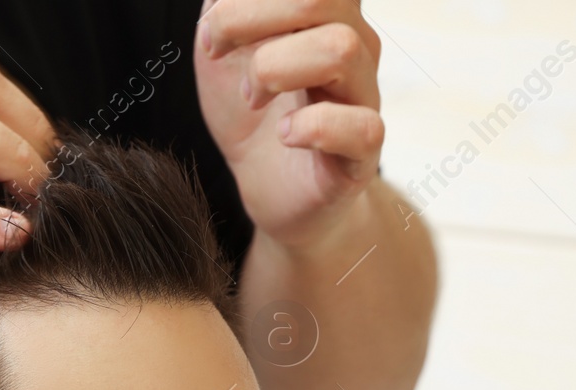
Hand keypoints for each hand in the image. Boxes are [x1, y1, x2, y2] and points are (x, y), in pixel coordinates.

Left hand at [194, 0, 383, 251]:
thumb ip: (224, 7)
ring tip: (252, 99)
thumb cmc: (252, 113)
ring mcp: (363, 96)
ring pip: (340, 49)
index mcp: (324, 14)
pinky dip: (312, 128)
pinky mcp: (364, 150)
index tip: (211, 33)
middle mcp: (353, 44)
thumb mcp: (224, 50)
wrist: (268, 186)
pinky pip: (361, 127)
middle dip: (250, 20)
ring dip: (275, 71)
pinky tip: (285, 135)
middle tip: (219, 55)